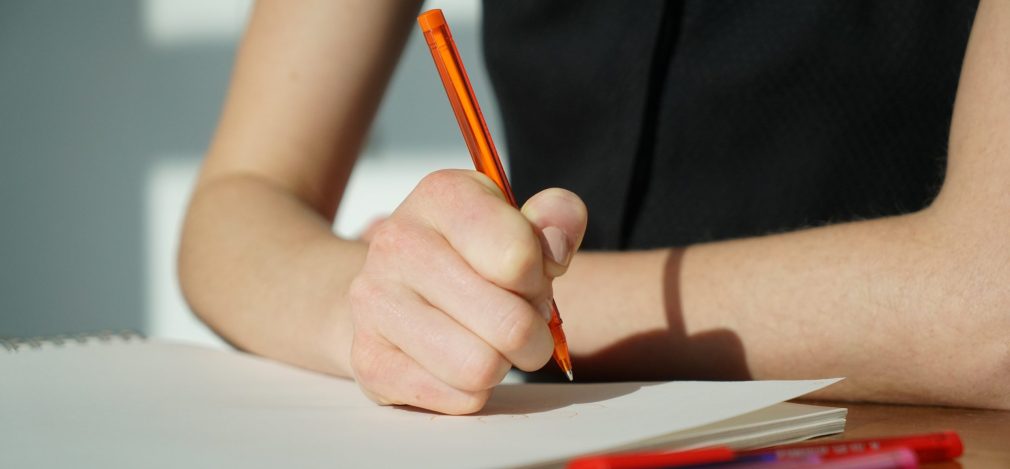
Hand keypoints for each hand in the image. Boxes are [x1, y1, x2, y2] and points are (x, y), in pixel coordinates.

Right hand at [347, 169, 586, 413]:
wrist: (396, 288)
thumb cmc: (473, 258)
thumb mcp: (521, 223)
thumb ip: (558, 219)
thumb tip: (555, 245)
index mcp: (441, 196)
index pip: (519, 258)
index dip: (540, 278)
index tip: (528, 275)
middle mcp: (397, 242)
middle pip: (509, 324)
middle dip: (532, 332)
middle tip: (519, 319)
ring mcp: (374, 303)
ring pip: (480, 369)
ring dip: (503, 365)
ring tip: (491, 342)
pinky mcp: (368, 360)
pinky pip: (456, 400)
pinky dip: (472, 391)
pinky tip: (458, 362)